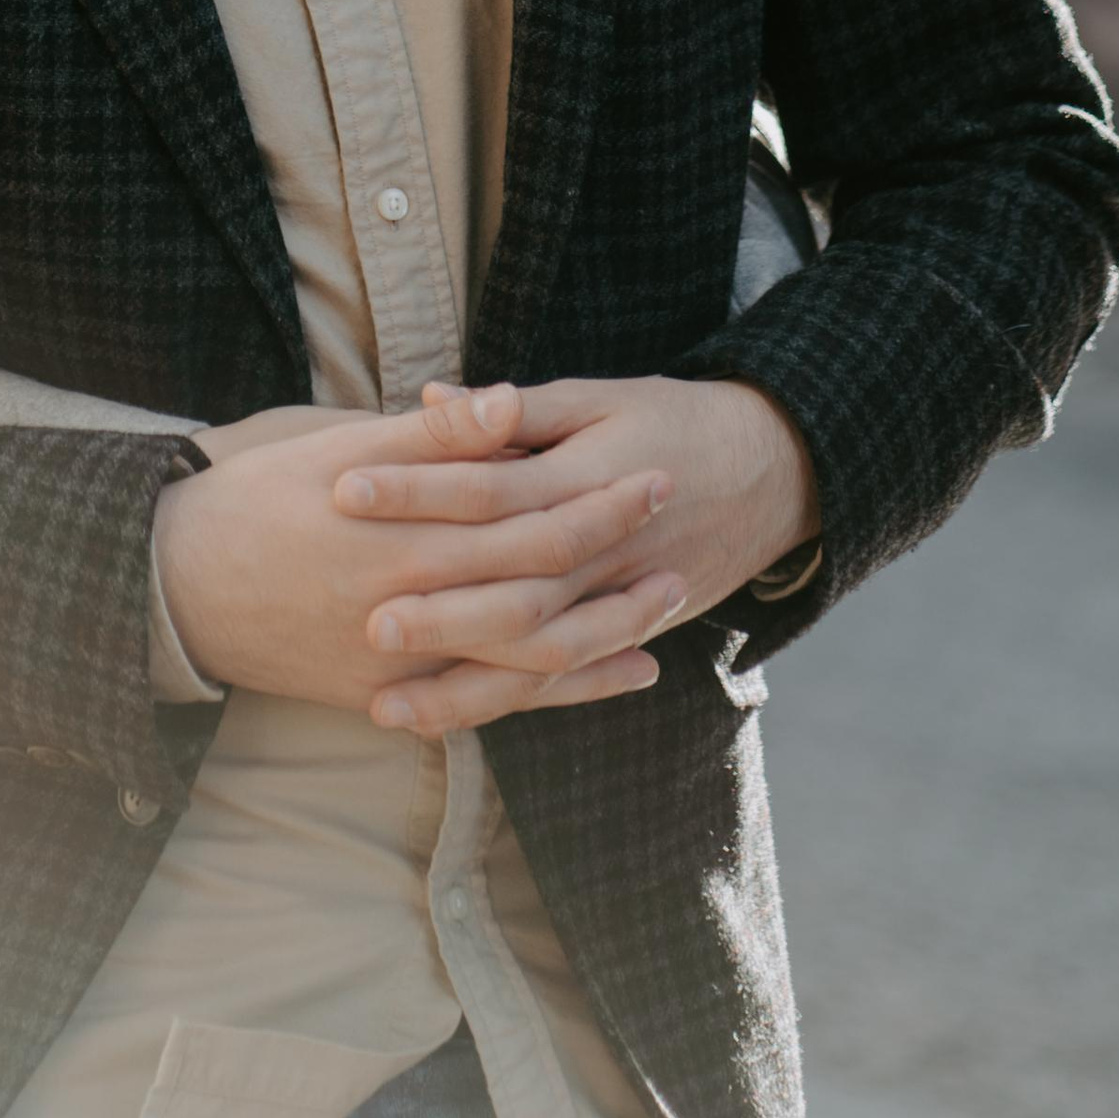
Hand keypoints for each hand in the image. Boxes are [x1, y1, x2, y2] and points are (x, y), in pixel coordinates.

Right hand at [155, 396, 680, 720]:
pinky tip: (616, 672)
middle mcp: (414, 604)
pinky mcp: (394, 697)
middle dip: (614, 555)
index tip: (651, 468)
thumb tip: (511, 403)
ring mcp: (407, 662)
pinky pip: (493, 703)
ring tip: (667, 603)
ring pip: (529, 658)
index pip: (525, 517)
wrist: (179, 588)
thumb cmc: (259, 498)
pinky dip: (562, 692)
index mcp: (406, 531)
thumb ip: (434, 434)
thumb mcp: (340, 443)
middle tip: (674, 522)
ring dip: (605, 631)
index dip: (595, 496)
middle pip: (541, 587)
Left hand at [332, 376, 818, 736]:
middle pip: (513, 591)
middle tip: (363, 622)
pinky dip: (508, 705)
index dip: (417, 487)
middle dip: (439, 612)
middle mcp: (603, 552)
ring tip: (385, 706)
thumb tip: (429, 400)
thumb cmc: (672, 418)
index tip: (344, 488)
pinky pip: (563, 683)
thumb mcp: (597, 397)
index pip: (487, 487)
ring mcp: (618, 602)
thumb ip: (513, 411)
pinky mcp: (627, 633)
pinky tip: (445, 721)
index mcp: (586, 477)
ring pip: (536, 658)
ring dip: (463, 687)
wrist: (774, 469)